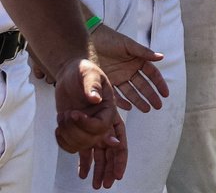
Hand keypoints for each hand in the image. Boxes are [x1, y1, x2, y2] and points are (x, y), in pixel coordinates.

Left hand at [53, 57, 126, 188]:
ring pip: (95, 150)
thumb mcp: (89, 73)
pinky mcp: (78, 127)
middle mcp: (103, 120)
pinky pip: (79, 147)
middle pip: (111, 147)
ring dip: (90, 163)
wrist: (69, 72)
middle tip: (108, 183)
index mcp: (110, 109)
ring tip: (88, 179)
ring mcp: (90, 125)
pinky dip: (75, 153)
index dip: (100, 135)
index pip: (110, 129)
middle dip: (110, 166)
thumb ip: (93, 86)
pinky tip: (77, 164)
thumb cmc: (83, 69)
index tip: (74, 118)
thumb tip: (94, 100)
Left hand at [89, 25, 168, 112]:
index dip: (159, 84)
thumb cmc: (111, 39)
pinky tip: (128, 107)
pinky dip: (122, 101)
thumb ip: (144, 52)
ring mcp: (119, 77)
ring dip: (139, 101)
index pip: (152, 74)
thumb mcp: (128, 45)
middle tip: (158, 106)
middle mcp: (130, 71)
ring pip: (131, 92)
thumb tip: (162, 57)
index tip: (165, 94)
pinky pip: (116, 94)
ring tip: (146, 110)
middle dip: (151, 96)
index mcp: (138, 61)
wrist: (90, 40)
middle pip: (143, 85)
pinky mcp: (107, 82)